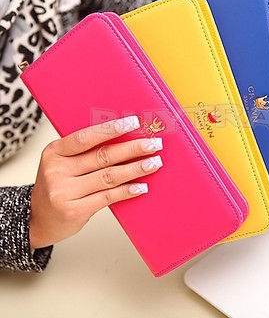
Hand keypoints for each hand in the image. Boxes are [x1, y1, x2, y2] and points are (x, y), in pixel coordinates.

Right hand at [29, 116, 162, 248]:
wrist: (38, 220)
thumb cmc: (59, 185)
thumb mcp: (63, 163)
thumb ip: (86, 152)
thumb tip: (127, 139)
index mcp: (54, 151)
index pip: (87, 137)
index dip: (112, 129)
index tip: (134, 123)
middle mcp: (57, 170)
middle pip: (103, 156)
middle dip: (133, 149)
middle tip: (154, 144)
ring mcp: (64, 192)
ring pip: (109, 176)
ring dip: (136, 169)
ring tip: (154, 163)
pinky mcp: (74, 211)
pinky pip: (108, 196)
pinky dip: (127, 190)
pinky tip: (141, 186)